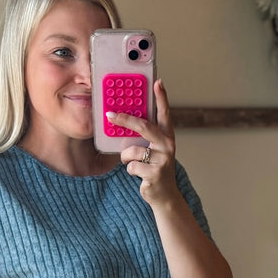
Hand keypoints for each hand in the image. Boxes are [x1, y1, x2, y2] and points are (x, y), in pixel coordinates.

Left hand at [106, 79, 179, 208]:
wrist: (164, 195)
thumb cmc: (155, 168)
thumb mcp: (153, 149)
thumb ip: (145, 137)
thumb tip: (123, 122)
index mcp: (167, 136)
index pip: (164, 113)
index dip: (161, 97)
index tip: (157, 81)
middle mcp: (167, 145)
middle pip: (143, 126)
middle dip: (124, 120)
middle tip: (110, 115)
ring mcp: (162, 159)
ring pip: (132, 151)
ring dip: (126, 158)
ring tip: (133, 162)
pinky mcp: (154, 173)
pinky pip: (132, 166)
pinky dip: (131, 170)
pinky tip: (139, 174)